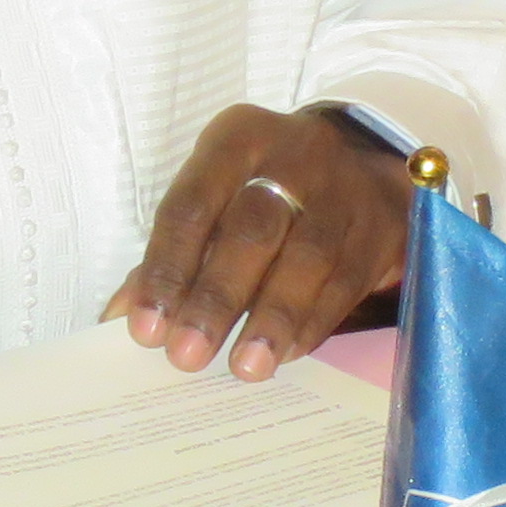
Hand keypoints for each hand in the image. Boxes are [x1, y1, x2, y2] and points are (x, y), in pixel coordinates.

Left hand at [114, 104, 414, 378]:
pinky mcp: (381, 226)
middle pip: (252, 229)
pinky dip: (312, 322)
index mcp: (237, 139)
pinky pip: (345, 281)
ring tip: (245, 367)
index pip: (192, 204)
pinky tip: (285, 354)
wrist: (366, 165)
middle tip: (187, 355)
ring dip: (272, 317)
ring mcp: (344, 190)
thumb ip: (174, 254)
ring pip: (307, 257)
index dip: (167, 268)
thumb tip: (123, 317)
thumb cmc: (269, 189)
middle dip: (217, 297)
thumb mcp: (219, 196)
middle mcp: (294, 155)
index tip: (145, 328)